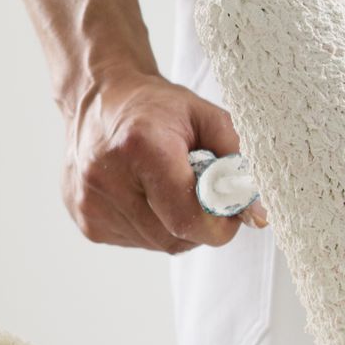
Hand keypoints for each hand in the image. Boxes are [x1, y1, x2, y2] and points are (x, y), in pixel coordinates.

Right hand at [63, 72, 263, 252]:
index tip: (231, 213)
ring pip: (157, 244)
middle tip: (204, 196)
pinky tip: (146, 195)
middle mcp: (107, 179)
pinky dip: (152, 226)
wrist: (99, 100)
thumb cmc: (154, 107)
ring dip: (175, 226)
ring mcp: (91, 205)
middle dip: (200, 224)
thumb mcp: (204, 115)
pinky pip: (137, 242)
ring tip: (170, 189)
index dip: (218, 225)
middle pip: (175, 237)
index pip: (187, 217)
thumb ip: (236, 160)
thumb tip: (257, 214)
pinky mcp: (87, 221)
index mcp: (140, 147)